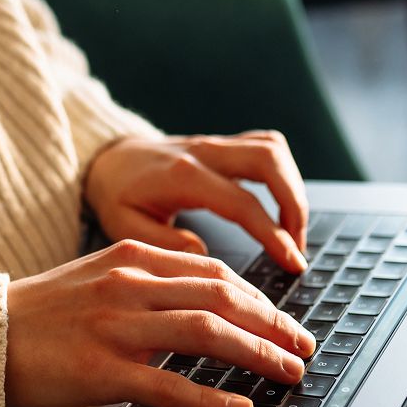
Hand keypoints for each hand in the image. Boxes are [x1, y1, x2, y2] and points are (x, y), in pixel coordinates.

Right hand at [4, 240, 317, 406]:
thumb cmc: (43, 313)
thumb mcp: (99, 276)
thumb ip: (149, 282)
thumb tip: (206, 301)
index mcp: (132, 258)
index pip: (215, 272)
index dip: (260, 299)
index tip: (284, 320)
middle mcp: (129, 286)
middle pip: (222, 297)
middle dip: (273, 324)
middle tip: (303, 346)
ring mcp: (116, 327)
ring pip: (207, 334)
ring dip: (257, 354)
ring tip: (288, 372)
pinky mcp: (101, 371)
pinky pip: (170, 386)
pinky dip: (211, 399)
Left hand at [85, 130, 309, 273]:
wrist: (108, 160)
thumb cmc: (117, 196)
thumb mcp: (125, 227)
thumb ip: (164, 243)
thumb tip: (203, 255)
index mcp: (183, 176)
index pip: (242, 202)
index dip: (273, 234)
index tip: (292, 262)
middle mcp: (204, 153)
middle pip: (268, 160)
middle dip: (295, 204)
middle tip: (298, 246)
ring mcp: (215, 144)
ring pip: (272, 149)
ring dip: (293, 187)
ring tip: (294, 231)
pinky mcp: (223, 145)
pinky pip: (265, 146)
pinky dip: (283, 173)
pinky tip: (282, 205)